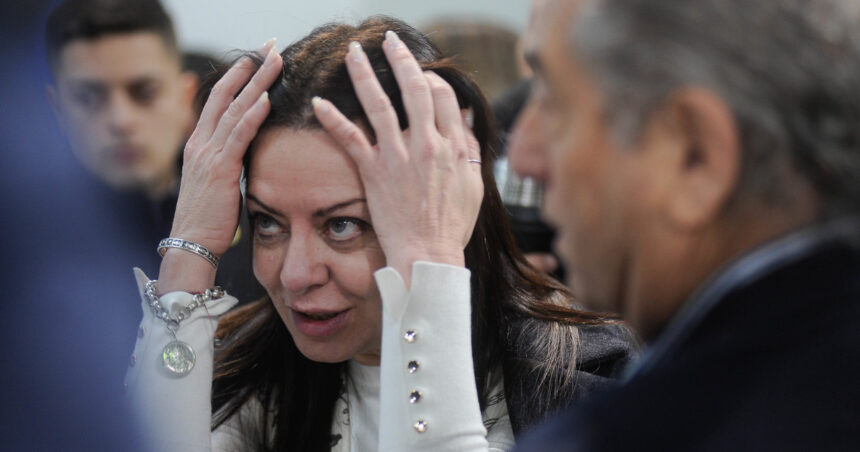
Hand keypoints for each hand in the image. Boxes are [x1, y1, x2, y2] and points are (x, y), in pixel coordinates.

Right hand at [158, 40, 282, 292]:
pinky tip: (266, 98)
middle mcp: (201, 143)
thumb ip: (228, 161)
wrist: (190, 245)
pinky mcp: (220, 170)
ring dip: (258, 82)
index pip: (219, 99)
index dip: (238, 76)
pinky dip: (252, 115)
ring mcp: (208, 154)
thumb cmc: (207, 219)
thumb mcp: (216, 182)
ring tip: (276, 60)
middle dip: (250, 67)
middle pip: (227, 94)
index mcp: (199, 144)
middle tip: (270, 45)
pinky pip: (238, 136)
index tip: (257, 57)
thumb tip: (246, 151)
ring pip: (235, 109)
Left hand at [313, 31, 483, 286]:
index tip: (421, 73)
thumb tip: (463, 119)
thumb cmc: (452, 225)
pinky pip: (350, 139)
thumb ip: (467, 148)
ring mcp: (398, 156)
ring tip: (353, 53)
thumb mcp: (474, 184)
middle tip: (390, 42)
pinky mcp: (374, 172)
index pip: (443, 96)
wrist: (429, 254)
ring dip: (364, 74)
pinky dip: (333, 119)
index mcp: (453, 145)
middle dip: (401, 60)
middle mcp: (426, 144)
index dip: (431, 79)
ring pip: (380, 105)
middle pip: (414, 89)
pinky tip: (318, 102)